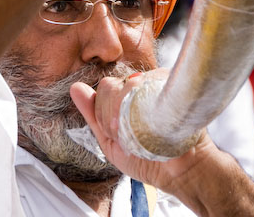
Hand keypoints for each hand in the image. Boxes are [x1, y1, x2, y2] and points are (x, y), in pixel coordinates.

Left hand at [70, 70, 215, 193]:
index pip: (103, 88)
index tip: (115, 133)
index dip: (104, 112)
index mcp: (122, 95)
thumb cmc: (144, 158)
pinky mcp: (169, 84)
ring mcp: (153, 82)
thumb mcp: (110, 139)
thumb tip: (74, 87)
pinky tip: (154, 121)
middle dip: (114, 113)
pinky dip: (146, 104)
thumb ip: (92, 113)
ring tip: (142, 132)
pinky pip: (149, 83)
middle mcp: (137, 85)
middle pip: (111, 85)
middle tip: (129, 134)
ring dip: (129, 111)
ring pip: (128, 84)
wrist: (179, 172)